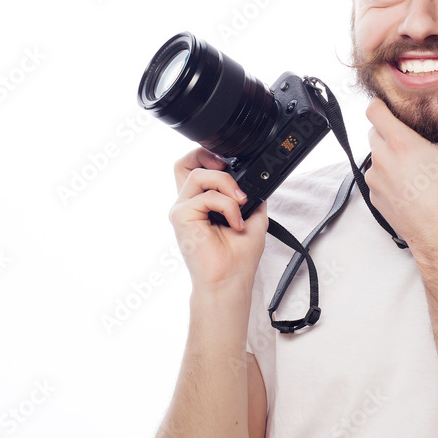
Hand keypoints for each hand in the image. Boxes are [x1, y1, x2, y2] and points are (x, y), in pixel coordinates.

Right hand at [169, 147, 268, 290]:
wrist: (229, 280)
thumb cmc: (237, 258)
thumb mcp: (252, 218)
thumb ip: (251, 198)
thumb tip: (256, 183)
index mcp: (202, 205)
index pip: (194, 169)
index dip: (209, 159)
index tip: (231, 166)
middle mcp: (189, 205)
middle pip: (184, 164)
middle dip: (206, 157)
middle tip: (227, 170)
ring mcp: (182, 210)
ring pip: (199, 175)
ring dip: (226, 184)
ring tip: (240, 203)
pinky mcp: (181, 216)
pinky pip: (207, 196)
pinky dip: (228, 206)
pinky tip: (235, 223)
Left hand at [363, 95, 437, 250]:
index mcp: (400, 144)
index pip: (373, 110)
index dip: (379, 103)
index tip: (390, 105)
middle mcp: (381, 159)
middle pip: (374, 131)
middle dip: (388, 130)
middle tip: (410, 136)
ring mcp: (375, 179)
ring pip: (374, 155)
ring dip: (387, 153)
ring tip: (412, 163)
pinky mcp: (373, 196)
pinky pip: (375, 177)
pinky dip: (386, 175)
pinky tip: (407, 182)